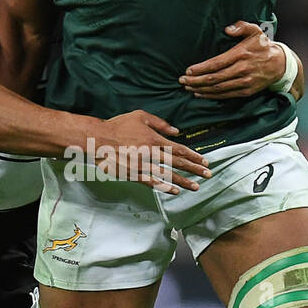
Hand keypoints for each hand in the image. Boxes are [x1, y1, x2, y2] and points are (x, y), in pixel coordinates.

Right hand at [91, 111, 210, 193]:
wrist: (98, 139)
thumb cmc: (118, 125)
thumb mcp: (141, 116)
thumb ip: (160, 123)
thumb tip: (176, 131)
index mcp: (155, 139)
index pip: (180, 149)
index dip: (194, 155)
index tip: (204, 161)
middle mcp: (152, 153)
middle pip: (178, 163)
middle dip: (195, 169)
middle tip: (208, 175)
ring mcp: (144, 165)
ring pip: (168, 175)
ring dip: (184, 181)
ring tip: (196, 187)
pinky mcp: (134, 174)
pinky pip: (153, 182)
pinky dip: (165, 187)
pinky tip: (175, 191)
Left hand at [178, 21, 285, 98]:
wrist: (280, 64)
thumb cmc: (263, 46)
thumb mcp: (256, 30)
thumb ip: (242, 27)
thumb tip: (227, 29)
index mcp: (241, 54)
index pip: (216, 63)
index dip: (201, 68)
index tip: (188, 70)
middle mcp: (242, 69)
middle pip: (214, 78)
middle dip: (196, 80)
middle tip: (182, 81)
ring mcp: (244, 82)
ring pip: (218, 88)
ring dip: (201, 89)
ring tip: (188, 87)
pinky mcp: (246, 91)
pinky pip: (225, 95)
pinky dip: (211, 96)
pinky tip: (200, 94)